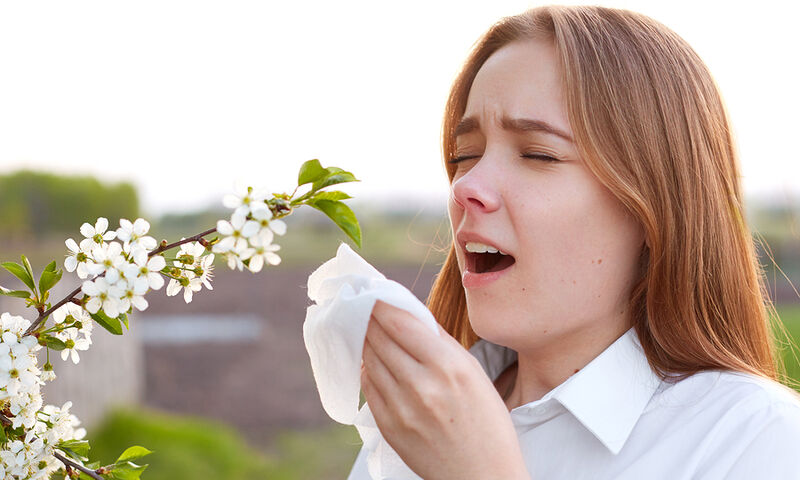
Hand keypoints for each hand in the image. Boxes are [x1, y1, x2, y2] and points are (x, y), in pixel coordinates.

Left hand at [361, 300, 529, 479]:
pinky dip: (368, 369)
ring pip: (370, 359)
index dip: (380, 302)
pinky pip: (369, 386)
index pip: (400, 322)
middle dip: (368, 317)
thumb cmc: (487, 424)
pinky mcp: (389, 427)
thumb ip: (441, 343)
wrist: (482, 477)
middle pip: (379, 337)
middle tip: (361, 303)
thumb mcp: (474, 374)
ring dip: (365, 340)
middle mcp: (421, 385)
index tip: (372, 290)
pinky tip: (372, 361)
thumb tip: (411, 315)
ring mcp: (401, 408)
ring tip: (365, 328)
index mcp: (448, 366)